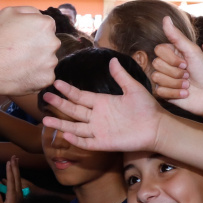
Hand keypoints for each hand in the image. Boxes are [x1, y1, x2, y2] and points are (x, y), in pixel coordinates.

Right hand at [0, 7, 58, 95]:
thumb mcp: (9, 12)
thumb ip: (29, 11)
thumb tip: (39, 16)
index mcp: (46, 24)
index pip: (46, 26)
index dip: (33, 32)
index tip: (23, 38)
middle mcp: (53, 42)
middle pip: (49, 43)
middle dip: (38, 46)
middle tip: (20, 51)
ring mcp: (51, 62)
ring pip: (47, 60)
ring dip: (37, 61)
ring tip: (19, 63)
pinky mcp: (47, 78)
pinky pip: (44, 76)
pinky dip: (35, 76)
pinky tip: (22, 73)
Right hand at [0, 156, 22, 202]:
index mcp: (12, 195)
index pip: (11, 180)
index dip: (9, 171)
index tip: (8, 162)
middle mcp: (18, 192)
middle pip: (17, 177)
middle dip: (15, 166)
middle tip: (14, 156)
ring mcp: (20, 193)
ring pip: (18, 178)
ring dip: (16, 169)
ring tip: (15, 160)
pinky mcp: (20, 194)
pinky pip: (18, 182)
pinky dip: (16, 175)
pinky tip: (13, 173)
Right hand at [41, 57, 167, 151]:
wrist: (157, 127)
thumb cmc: (147, 108)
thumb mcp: (133, 88)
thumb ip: (121, 76)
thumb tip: (112, 59)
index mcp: (102, 102)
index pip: (80, 96)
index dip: (68, 90)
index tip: (56, 83)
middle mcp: (97, 116)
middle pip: (73, 110)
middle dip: (59, 104)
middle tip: (45, 96)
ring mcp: (99, 130)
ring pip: (75, 127)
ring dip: (61, 124)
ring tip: (45, 119)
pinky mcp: (104, 143)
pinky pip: (87, 143)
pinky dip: (77, 140)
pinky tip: (66, 135)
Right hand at [151, 16, 202, 118]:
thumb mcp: (192, 52)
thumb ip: (177, 36)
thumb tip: (165, 18)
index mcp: (172, 53)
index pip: (158, 50)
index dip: (172, 58)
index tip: (186, 63)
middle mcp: (166, 65)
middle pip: (156, 63)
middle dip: (175, 71)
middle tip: (188, 75)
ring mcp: (164, 79)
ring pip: (157, 77)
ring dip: (176, 82)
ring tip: (188, 85)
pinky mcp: (163, 92)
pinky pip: (159, 90)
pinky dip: (175, 92)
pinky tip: (185, 93)